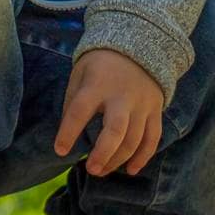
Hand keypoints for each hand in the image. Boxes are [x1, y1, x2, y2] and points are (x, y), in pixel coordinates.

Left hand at [53, 48, 163, 177]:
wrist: (139, 44)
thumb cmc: (101, 64)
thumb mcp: (81, 72)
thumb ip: (74, 99)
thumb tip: (69, 132)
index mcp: (97, 84)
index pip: (80, 110)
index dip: (68, 132)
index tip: (60, 150)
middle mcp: (121, 95)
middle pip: (115, 130)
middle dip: (103, 154)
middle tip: (91, 169)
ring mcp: (141, 104)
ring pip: (134, 139)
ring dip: (118, 160)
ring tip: (101, 170)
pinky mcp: (155, 110)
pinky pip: (152, 139)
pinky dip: (143, 157)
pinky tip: (130, 170)